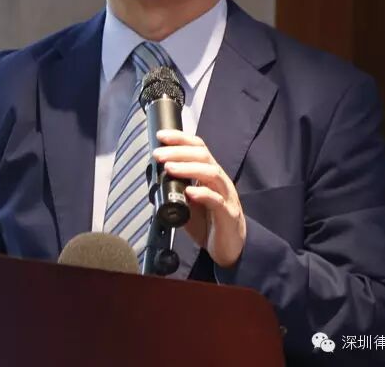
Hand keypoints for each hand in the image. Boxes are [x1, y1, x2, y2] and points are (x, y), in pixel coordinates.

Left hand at [153, 129, 245, 267]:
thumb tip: (155, 178)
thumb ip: (177, 188)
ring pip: (211, 173)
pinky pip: (217, 200)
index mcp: (209, 173)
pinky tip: (189, 192)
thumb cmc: (209, 221)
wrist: (229, 247)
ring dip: (188, 168)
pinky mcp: (228, 214)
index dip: (180, 139)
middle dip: (179, 152)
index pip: (197, 147)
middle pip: (203, 156)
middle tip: (159, 155)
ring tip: (169, 168)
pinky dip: (203, 194)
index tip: (161, 136)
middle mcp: (219, 180)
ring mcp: (226, 195)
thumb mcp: (189, 201)